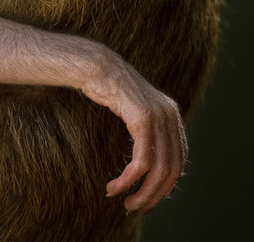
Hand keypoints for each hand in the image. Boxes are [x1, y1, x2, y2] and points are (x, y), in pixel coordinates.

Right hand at [80, 59, 186, 213]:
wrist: (93, 66)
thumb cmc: (105, 88)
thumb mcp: (132, 110)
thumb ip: (145, 128)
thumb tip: (145, 157)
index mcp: (172, 114)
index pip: (178, 160)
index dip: (165, 184)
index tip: (148, 197)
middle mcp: (171, 115)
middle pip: (172, 168)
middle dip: (154, 193)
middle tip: (136, 206)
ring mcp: (159, 116)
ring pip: (158, 168)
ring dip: (141, 191)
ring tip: (125, 201)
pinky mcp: (143, 119)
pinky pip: (141, 160)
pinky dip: (129, 178)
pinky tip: (116, 185)